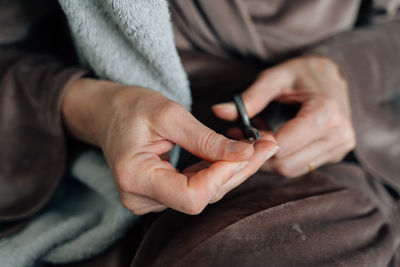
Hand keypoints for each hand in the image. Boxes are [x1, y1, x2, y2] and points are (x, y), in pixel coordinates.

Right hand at [62, 78, 278, 214]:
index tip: (248, 150)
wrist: (107, 113)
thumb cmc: (130, 107)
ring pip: (205, 193)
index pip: (191, 196)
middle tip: (267, 144)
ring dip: (233, 170)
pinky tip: (236, 154)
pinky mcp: (161, 193)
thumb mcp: (169, 114)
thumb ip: (206, 139)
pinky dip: (218, 170)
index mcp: (135, 177)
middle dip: (238, 170)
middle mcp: (141, 198)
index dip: (222, 176)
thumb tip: (245, 153)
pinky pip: (197, 187)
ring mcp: (150, 199)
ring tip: (258, 146)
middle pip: (203, 196)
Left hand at [212, 56, 354, 177]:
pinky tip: (272, 140)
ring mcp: (340, 148)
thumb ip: (249, 98)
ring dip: (268, 158)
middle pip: (285, 163)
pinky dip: (281, 158)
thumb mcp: (274, 78)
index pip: (281, 146)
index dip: (255, 143)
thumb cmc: (303, 72)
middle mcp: (338, 135)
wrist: (334, 74)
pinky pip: (300, 166)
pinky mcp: (336, 154)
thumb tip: (217, 111)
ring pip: (291, 169)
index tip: (238, 132)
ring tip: (255, 136)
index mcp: (325, 113)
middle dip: (259, 153)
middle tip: (241, 135)